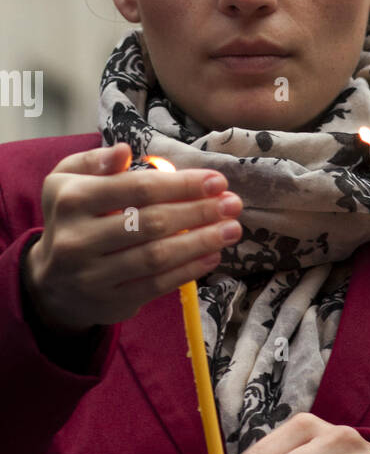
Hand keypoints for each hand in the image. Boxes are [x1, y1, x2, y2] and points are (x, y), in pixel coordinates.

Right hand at [24, 142, 243, 332]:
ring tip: (231, 229)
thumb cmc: (72, 219)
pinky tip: (213, 255)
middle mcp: (77, 239)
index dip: (181, 185)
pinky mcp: (110, 302)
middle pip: (151, 223)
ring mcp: (92, 275)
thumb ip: (95, 161)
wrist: (51, 280)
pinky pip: (157, 285)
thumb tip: (126, 151)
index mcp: (70, 199)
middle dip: (199, 212)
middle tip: (233, 204)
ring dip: (201, 242)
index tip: (217, 181)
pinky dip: (189, 270)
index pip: (137, 189)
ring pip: (157, 257)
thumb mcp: (68, 181)